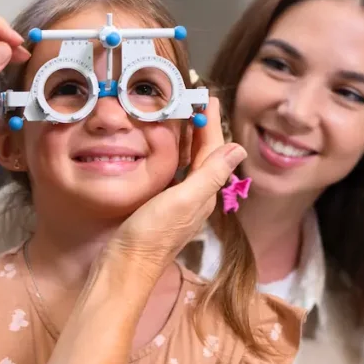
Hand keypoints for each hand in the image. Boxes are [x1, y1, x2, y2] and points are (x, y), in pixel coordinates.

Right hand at [108, 97, 245, 282]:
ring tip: (180, 116)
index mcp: (203, 193)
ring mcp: (177, 203)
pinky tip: (163, 150)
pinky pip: (173, 173)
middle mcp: (195, 197)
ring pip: (188, 164)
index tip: (208, 97)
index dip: (212, 123)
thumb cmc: (152, 234)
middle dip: (202, 127)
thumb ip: (210, 174)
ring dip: (188, 140)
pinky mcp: (160, 207)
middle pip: (203, 155)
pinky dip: (172, 156)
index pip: (213, 150)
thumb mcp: (183, 200)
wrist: (125, 267)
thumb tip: (238, 147)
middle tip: (195, 100)